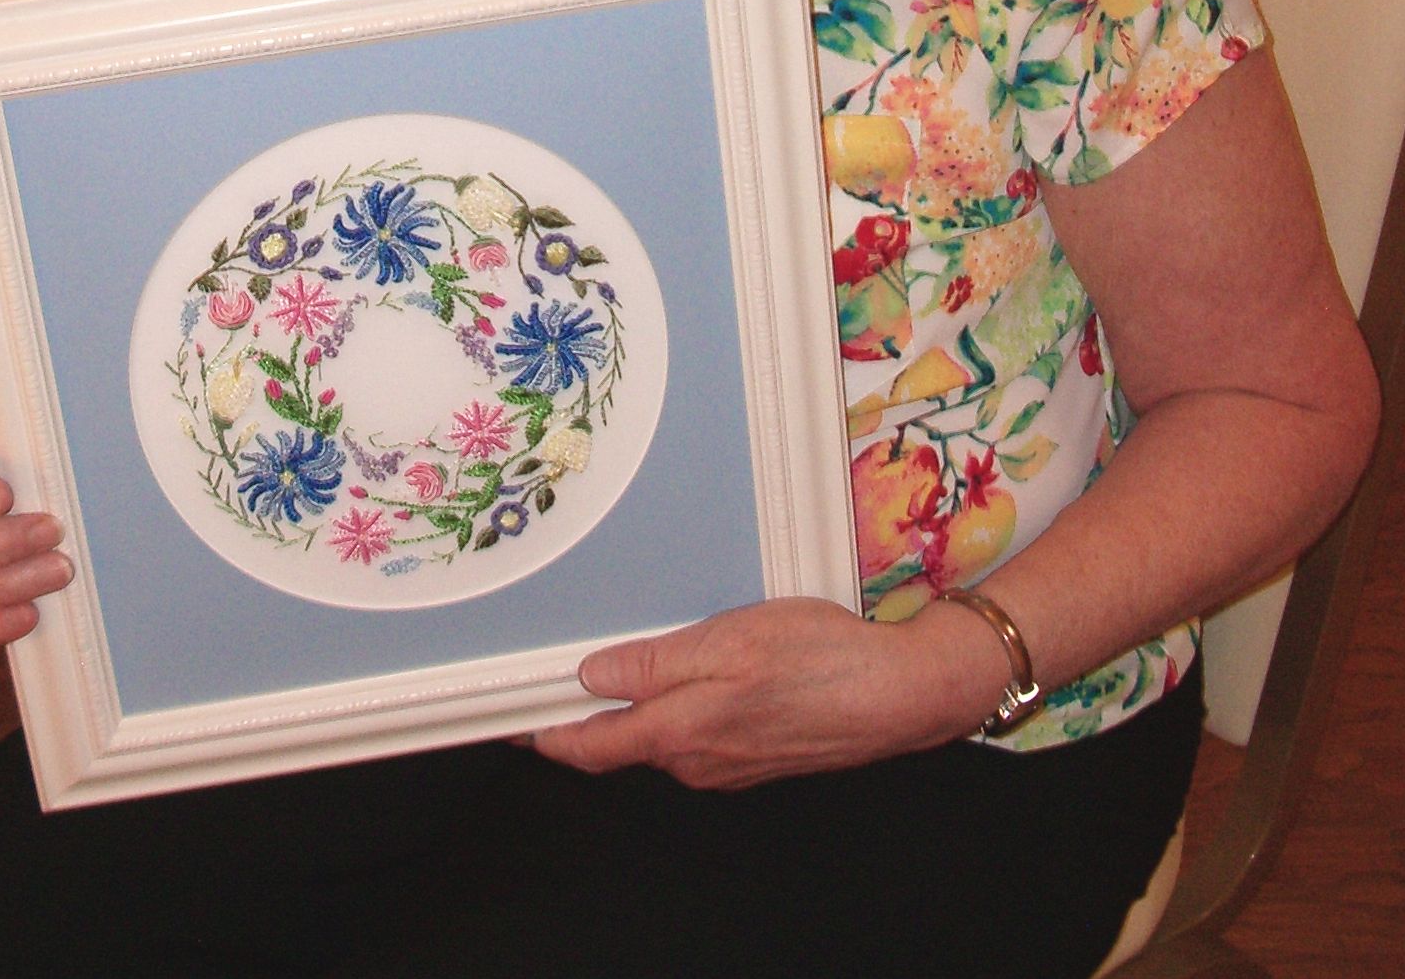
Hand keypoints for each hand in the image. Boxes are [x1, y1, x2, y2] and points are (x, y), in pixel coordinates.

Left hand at [532, 597, 996, 789]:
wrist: (899, 693)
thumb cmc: (822, 660)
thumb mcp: (727, 641)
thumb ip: (654, 665)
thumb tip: (594, 676)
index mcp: (680, 734)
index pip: (588, 747)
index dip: (541, 733)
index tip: (506, 718)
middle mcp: (696, 760)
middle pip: (617, 742)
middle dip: (581, 712)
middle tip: (547, 671)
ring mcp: (725, 762)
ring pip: (658, 734)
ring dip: (632, 705)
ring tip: (614, 657)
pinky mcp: (751, 753)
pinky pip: (694, 731)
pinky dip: (674, 706)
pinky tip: (688, 670)